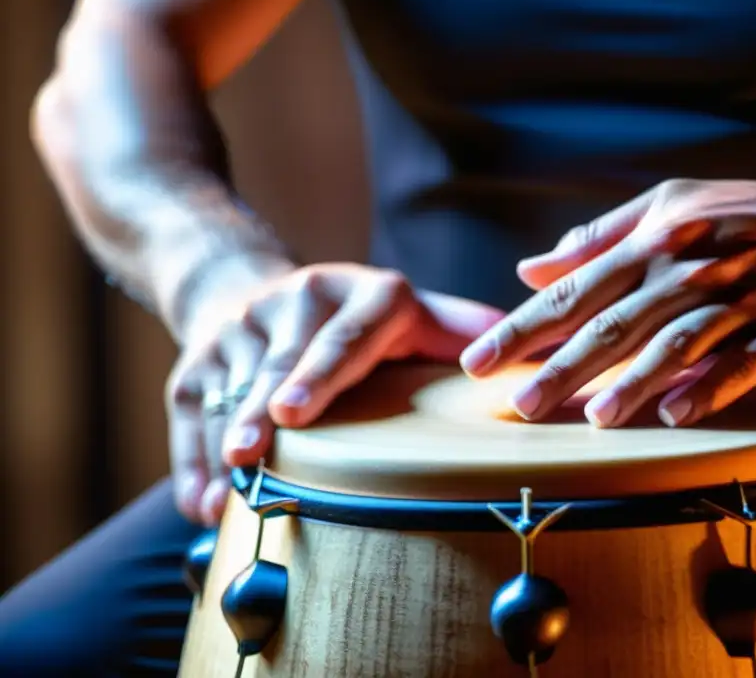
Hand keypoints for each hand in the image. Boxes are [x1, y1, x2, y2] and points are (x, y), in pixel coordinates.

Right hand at [168, 260, 502, 525]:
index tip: (297, 409)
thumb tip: (533, 357)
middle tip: (253, 451)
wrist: (254, 286)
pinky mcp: (195, 359)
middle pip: (278, 360)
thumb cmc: (357, 318)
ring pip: (229, 389)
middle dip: (261, 407)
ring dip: (225, 440)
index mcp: (360, 292)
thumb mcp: (409, 313)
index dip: (322, 370)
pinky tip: (203, 502)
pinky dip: (192, 459)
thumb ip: (460, 333)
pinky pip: (189, 411)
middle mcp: (295, 301)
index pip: (346, 331)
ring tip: (228, 488)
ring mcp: (239, 327)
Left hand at [460, 178, 755, 428]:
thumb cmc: (748, 214)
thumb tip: (529, 267)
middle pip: (614, 323)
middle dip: (562, 366)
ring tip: (594, 417)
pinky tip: (676, 414)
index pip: (575, 289)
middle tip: (519, 406)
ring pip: (676, 342)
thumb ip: (596, 239)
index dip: (524, 327)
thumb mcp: (669, 206)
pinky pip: (744, 360)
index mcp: (653, 240)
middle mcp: (687, 268)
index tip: (479, 360)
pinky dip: (709, 386)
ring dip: (633, 381)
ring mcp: (740, 298)